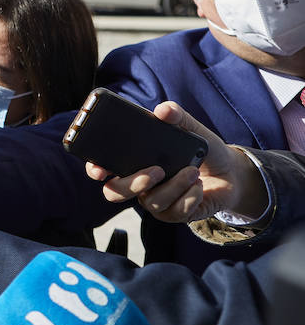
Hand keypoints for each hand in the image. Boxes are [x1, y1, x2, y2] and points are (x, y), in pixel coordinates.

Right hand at [85, 101, 266, 222]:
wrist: (228, 172)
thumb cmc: (200, 149)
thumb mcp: (191, 128)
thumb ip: (177, 116)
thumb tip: (162, 110)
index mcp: (131, 161)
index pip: (102, 168)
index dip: (95, 169)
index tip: (100, 169)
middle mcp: (137, 183)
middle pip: (115, 192)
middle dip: (132, 183)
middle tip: (156, 170)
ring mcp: (154, 201)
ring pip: (152, 202)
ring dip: (174, 186)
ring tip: (192, 171)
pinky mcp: (174, 214)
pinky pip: (175, 212)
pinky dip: (189, 197)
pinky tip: (198, 185)